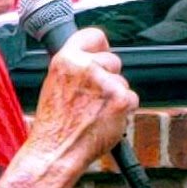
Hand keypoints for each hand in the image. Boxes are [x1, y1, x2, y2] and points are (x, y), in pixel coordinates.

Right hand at [29, 27, 137, 168]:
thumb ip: (74, 69)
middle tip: (93, 98)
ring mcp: (105, 83)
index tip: (101, 54)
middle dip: (109, 77)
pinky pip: (131, 99)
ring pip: (123, 82)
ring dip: (115, 96)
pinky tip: (105, 121)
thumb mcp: (54, 85)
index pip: (93, 36)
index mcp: (65, 60)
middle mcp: (85, 67)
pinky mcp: (120, 99)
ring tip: (94, 113)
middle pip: (113, 60)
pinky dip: (123, 111)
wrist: (56, 151)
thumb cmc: (54, 125)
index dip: (100, 47)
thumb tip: (94, 61)